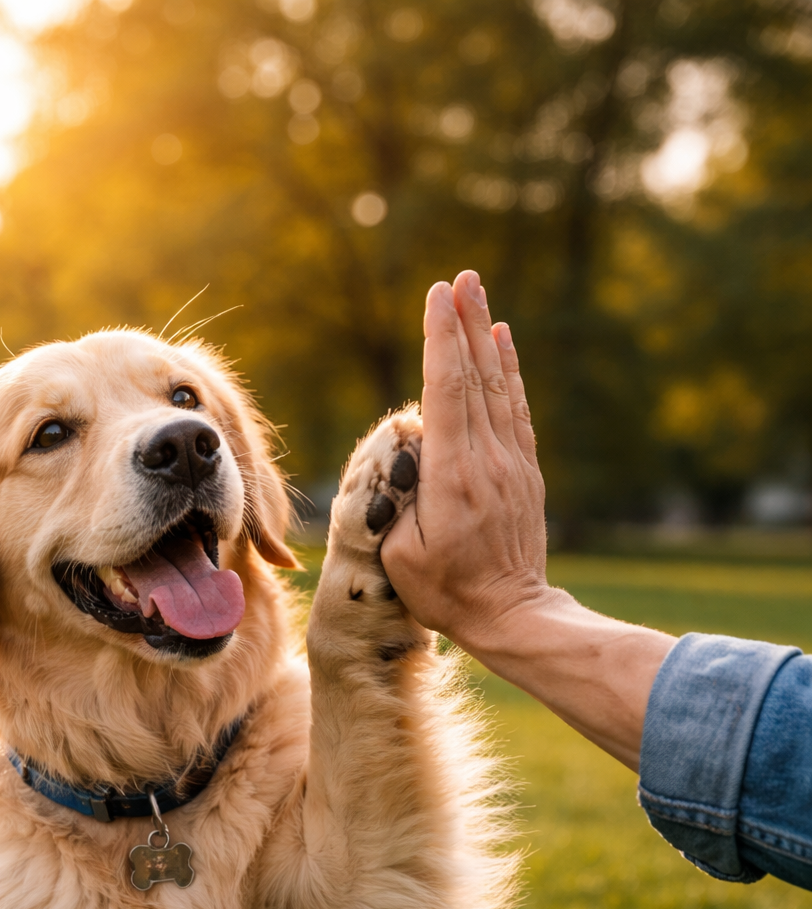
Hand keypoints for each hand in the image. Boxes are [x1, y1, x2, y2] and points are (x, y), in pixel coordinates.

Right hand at [382, 269, 674, 771]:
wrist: (512, 615)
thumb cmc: (447, 592)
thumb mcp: (402, 552)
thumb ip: (400, 495)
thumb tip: (410, 446)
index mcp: (454, 476)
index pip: (446, 391)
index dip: (440, 340)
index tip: (436, 296)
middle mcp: (488, 459)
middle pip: (475, 377)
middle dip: (465, 323)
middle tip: (461, 277)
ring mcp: (512, 464)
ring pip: (499, 387)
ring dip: (487, 336)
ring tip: (478, 294)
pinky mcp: (525, 473)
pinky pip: (516, 409)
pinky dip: (509, 372)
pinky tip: (502, 344)